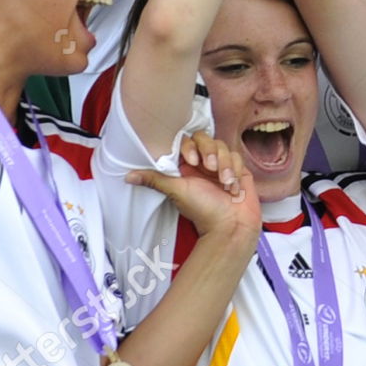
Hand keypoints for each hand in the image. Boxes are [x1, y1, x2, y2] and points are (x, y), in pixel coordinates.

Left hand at [126, 132, 260, 242]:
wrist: (231, 226)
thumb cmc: (204, 211)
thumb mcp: (177, 192)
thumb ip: (155, 180)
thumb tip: (128, 176)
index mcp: (187, 166)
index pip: (187, 141)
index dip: (190, 146)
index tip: (191, 161)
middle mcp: (203, 163)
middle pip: (206, 138)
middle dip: (210, 151)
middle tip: (210, 168)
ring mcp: (222, 166)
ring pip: (223, 146)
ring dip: (225, 163)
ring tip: (224, 181)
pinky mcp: (238, 170)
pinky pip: (237, 157)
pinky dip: (235, 170)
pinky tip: (233, 186)